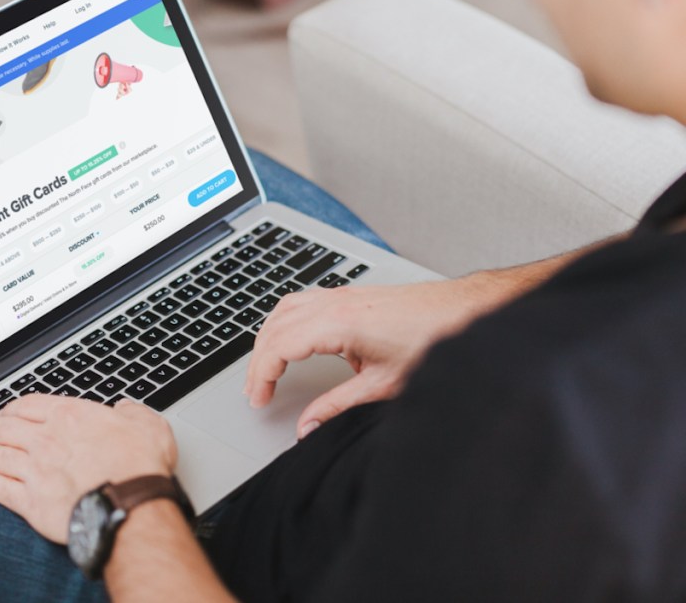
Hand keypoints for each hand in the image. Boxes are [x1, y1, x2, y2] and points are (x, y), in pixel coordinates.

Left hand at [0, 395, 176, 543]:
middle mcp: (46, 440)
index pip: (30, 405)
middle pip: (5, 428)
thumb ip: (131, 413)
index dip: (13, 407)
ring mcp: (34, 471)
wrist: (129, 505)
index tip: (5, 411)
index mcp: (70, 416)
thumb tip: (126, 409)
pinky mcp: (31, 502)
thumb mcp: (147, 424)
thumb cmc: (140, 466)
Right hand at [245, 277, 495, 438]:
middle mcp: (336, 303)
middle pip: (275, 326)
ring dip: (269, 338)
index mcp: (340, 323)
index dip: (262, 374)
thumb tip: (308, 426)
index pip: (280, 345)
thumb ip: (339, 406)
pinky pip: (303, 302)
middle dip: (259, 361)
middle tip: (256, 392)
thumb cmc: (434, 340)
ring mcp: (343, 295)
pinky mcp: (352, 295)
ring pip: (285, 309)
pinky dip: (287, 322)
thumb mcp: (384, 385)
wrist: (465, 311)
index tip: (259, 398)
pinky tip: (291, 340)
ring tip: (265, 368)